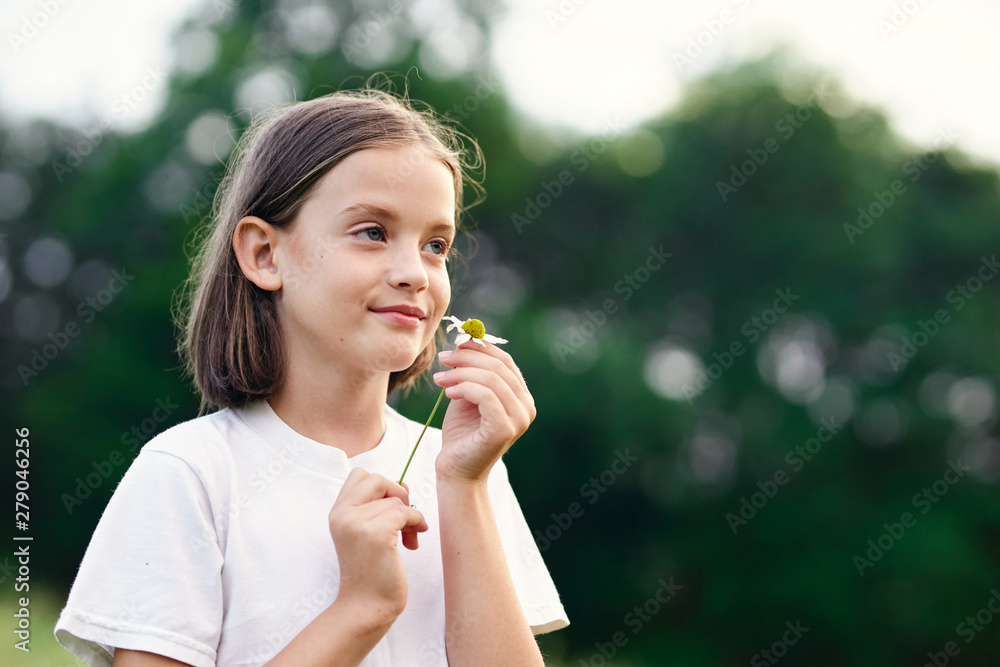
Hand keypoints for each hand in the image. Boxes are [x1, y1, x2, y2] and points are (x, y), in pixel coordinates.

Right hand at [327, 469, 427, 619]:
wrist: (366, 606)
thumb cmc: (371, 572)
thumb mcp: (367, 532)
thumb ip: (379, 506)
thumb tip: (404, 484)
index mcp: (337, 513)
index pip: (360, 474)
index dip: (381, 486)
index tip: (390, 506)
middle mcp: (342, 514)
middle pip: (377, 478)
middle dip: (397, 494)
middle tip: (403, 517)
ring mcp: (357, 523)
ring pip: (396, 499)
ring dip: (410, 516)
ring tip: (408, 538)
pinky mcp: (376, 534)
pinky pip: (406, 513)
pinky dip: (416, 523)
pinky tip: (412, 542)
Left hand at [432, 340, 535, 483]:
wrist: (456, 471)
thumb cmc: (461, 434)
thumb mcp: (467, 395)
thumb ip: (473, 372)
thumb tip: (468, 338)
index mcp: (521, 397)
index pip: (505, 361)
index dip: (480, 348)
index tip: (455, 345)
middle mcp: (526, 407)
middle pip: (499, 367)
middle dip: (468, 358)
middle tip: (443, 358)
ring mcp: (519, 419)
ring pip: (491, 379)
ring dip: (461, 373)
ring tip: (439, 378)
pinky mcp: (504, 429)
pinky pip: (486, 395)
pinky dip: (464, 388)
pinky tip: (448, 392)